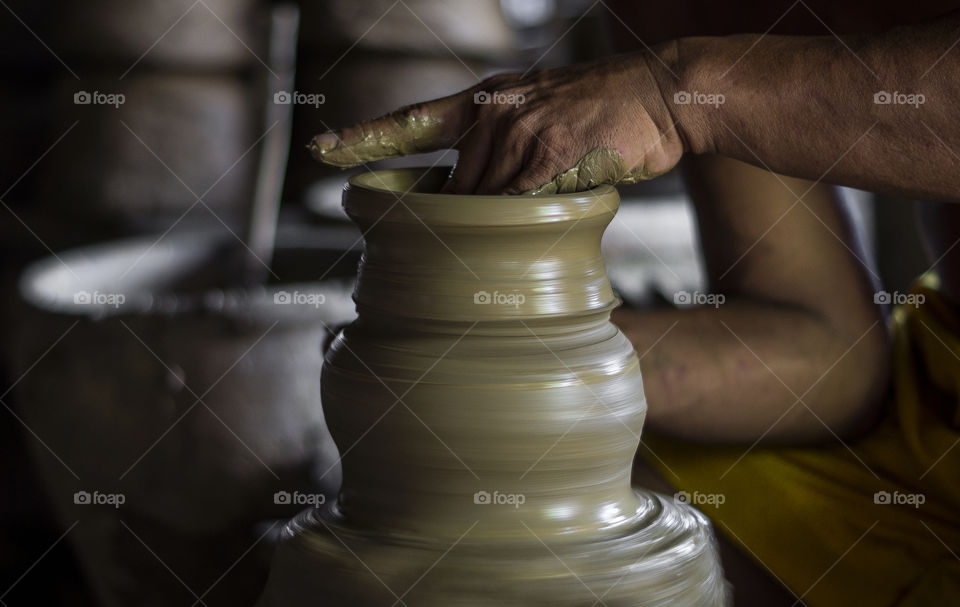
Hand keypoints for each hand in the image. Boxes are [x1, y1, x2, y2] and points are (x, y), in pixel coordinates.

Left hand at [308, 52, 685, 194]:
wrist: (661, 91)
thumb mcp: (539, 112)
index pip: (410, 122)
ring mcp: (515, 134)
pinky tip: (549, 211)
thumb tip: (479, 200)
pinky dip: (526, 224)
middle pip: (454, 189)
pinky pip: (518, 209)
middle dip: (464, 221)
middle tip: (500, 231)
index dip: (362, 138)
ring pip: (484, 205)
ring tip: (543, 207)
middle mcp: (489, 114)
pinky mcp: (546, 157)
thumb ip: (503, 149)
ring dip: (500, 226)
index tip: (320, 151)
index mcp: (483, 100)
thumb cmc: (605, 111)